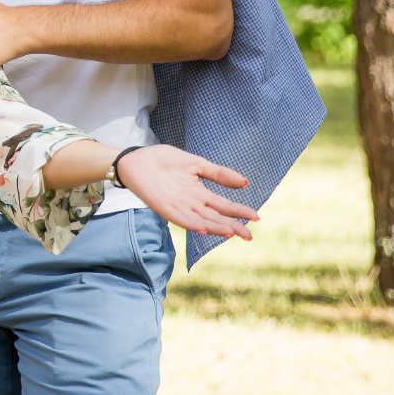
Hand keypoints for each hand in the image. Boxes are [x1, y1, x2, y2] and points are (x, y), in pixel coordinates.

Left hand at [115, 146, 257, 239]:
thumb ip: (218, 173)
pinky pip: (178, 218)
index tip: (256, 217)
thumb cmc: (164, 160)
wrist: (137, 158)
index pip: (223, 205)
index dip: (239, 211)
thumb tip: (245, 183)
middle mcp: (191, 203)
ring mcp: (177, 206)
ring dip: (214, 227)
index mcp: (200, 193)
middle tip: (249, 236)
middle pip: (215, 217)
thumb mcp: (196, 163)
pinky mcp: (163, 206)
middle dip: (232, 226)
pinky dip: (190, 223)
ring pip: (200, 220)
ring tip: (230, 233)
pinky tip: (201, 228)